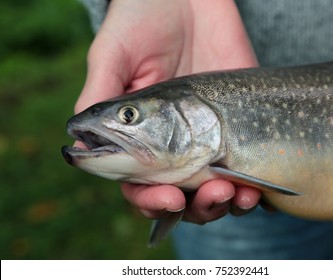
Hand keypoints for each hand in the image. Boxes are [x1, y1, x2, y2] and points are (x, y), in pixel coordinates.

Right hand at [76, 0, 260, 223]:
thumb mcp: (115, 54)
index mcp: (139, 136)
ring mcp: (209, 138)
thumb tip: (77, 143)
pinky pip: (247, 167)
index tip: (168, 198)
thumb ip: (102, 96)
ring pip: (215, 190)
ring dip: (225, 203)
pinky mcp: (238, 126)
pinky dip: (251, 185)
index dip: (151, 200)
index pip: (141, 184)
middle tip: (208, 195)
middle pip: (182, 197)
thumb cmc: (142, 18)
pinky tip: (254, 186)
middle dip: (195, 207)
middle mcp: (173, 144)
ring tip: (234, 194)